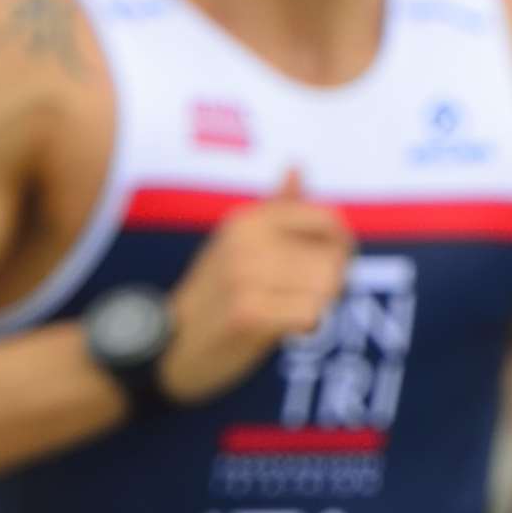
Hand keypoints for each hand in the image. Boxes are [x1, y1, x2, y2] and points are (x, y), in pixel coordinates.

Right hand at [155, 192, 355, 403]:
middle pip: (333, 259)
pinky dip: (306, 327)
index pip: (329, 220)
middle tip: (299, 298)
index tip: (325, 267)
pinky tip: (284, 329)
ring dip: (318, 307)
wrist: (171, 346)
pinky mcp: (249, 313)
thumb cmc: (215, 295)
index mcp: (248, 219)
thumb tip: (297, 166)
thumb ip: (276, 208)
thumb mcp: (239, 242)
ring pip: (326, 288)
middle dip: (331, 285)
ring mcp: (245, 276)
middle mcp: (246, 240)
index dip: (340, 249)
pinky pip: (311, 315)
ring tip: (288, 311)